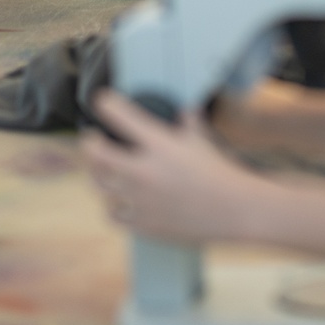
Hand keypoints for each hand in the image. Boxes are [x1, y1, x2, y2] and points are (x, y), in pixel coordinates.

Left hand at [83, 90, 261, 243]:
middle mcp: (143, 170)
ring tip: (102, 169)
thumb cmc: (220, 172)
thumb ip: (188, 123)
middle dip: (89, 142)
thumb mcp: (201, 140)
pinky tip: (117, 201)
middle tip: (92, 139)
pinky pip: (113, 214)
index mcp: (158, 145)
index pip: (119, 115)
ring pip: (100, 184)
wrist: (234, 210)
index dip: (105, 103)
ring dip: (98, 174)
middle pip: (96, 153)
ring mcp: (140, 199)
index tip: (101, 101)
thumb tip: (185, 111)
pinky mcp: (143, 223)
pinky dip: (113, 206)